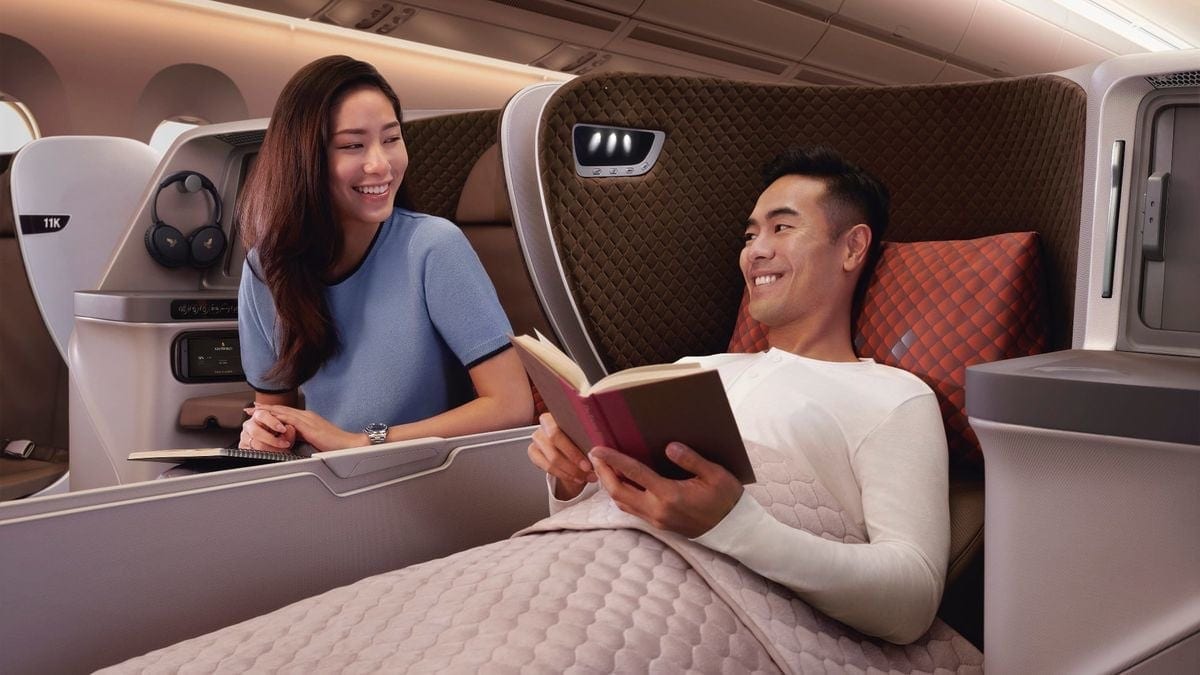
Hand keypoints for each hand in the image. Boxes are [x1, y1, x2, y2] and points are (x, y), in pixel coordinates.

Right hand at [239, 406, 296, 451]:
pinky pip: (254, 453)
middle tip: (285, 444)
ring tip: (282, 451)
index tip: (283, 429)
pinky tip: (274, 453)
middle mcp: (249, 425)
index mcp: (259, 415)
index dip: (273, 422)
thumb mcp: (287, 432)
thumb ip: (289, 430)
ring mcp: (244, 436)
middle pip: (256, 432)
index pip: (263, 415)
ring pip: (256, 444)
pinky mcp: (242, 447)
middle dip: (272, 439)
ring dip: (272, 449)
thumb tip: (289, 428)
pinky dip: (266, 454)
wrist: (274, 447)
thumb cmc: (280, 436)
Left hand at [250, 404, 362, 451]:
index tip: (260, 410)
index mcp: (309, 419)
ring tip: (255, 410)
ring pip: (283, 411)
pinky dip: (277, 417)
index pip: (287, 412)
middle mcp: (307, 416)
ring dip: (268, 410)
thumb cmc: (334, 445)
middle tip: (251, 407)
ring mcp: (308, 419)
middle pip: (282, 409)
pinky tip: (269, 417)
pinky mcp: (308, 426)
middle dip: (266, 408)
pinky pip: (289, 419)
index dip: (273, 410)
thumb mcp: (314, 439)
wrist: (347, 444)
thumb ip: (303, 436)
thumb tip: (292, 439)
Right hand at [527, 413, 594, 499]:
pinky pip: (547, 468)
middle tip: (589, 469)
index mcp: (557, 414)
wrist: (571, 450)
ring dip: (572, 471)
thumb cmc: (581, 439)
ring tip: (588, 476)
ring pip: (551, 458)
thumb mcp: (587, 433)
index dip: (575, 444)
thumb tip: (603, 444)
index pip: (562, 426)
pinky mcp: (533, 452)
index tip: (591, 456)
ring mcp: (537, 439)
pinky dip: (564, 475)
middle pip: (555, 441)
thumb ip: (591, 434)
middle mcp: (544, 425)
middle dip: (573, 458)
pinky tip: (577, 478)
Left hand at [590, 442, 742, 537]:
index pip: (634, 473)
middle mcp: (658, 510)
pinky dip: (622, 494)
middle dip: (603, 473)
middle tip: (595, 456)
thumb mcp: (714, 474)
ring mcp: (656, 520)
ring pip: (622, 503)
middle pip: (618, 492)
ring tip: (604, 467)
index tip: (598, 449)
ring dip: (610, 485)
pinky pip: (632, 510)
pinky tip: (622, 482)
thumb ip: (690, 460)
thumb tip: (669, 447)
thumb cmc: (726, 499)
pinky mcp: (658, 524)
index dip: (613, 460)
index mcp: (670, 495)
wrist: (733, 529)